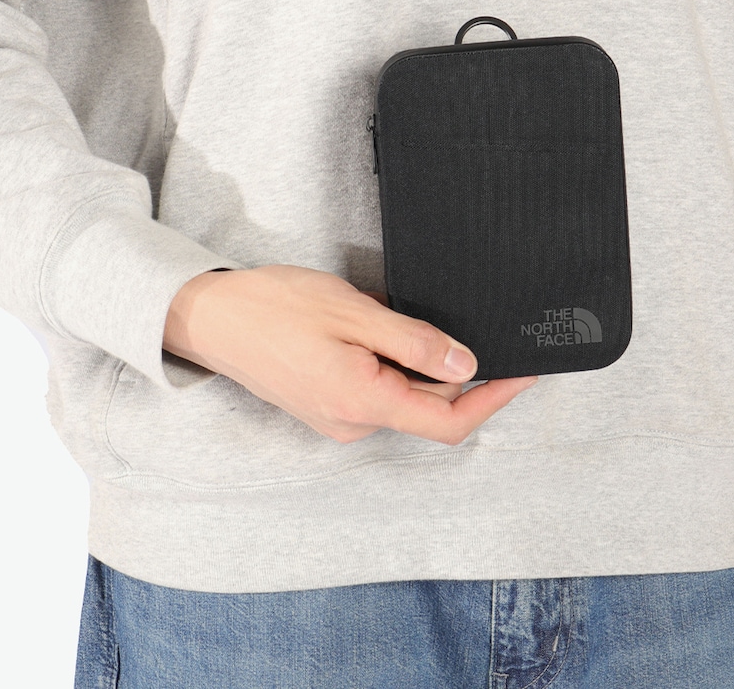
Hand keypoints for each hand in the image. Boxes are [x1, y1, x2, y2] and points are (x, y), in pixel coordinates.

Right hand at [162, 265, 537, 443]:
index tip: (523, 373)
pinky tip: (363, 325)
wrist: (210, 318)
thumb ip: (414, 343)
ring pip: (403, 395)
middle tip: (433, 316)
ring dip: (411, 358)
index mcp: (364, 403)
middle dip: (445, 365)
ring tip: (379, 314)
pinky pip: (377, 389)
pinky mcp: (327, 405)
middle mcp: (353, 423)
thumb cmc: (275, 308)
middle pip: (429, 405)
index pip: (450, 421)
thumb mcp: (355, 314)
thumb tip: (466, 364)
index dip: (494, 398)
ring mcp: (338, 418)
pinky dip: (387, 360)